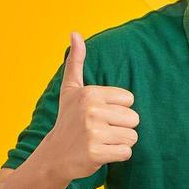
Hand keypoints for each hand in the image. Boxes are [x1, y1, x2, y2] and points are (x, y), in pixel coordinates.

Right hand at [34, 31, 138, 181]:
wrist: (55, 156)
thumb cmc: (68, 121)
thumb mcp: (70, 90)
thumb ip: (75, 62)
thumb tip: (75, 33)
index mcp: (91, 93)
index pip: (130, 101)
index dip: (118, 111)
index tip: (99, 116)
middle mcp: (92, 110)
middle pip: (134, 119)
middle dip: (121, 128)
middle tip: (100, 131)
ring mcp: (93, 132)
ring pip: (132, 137)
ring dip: (120, 142)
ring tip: (101, 142)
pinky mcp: (96, 153)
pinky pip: (126, 153)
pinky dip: (117, 156)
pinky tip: (100, 153)